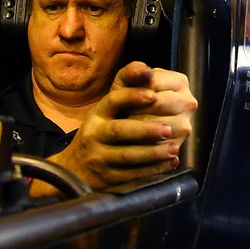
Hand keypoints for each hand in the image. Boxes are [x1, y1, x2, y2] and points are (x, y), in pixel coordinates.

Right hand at [45, 62, 196, 190]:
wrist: (75, 168)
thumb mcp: (107, 108)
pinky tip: (169, 163)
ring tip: (174, 148)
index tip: (152, 94)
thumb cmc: (101, 130)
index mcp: (98, 114)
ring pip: (127, 155)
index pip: (113, 101)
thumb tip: (147, 69)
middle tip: (168, 128)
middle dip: (145, 129)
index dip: (132, 97)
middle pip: (120, 130)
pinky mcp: (108, 179)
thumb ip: (127, 86)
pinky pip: (132, 175)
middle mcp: (95, 134)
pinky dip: (152, 170)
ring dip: (153, 153)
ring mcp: (100, 158)